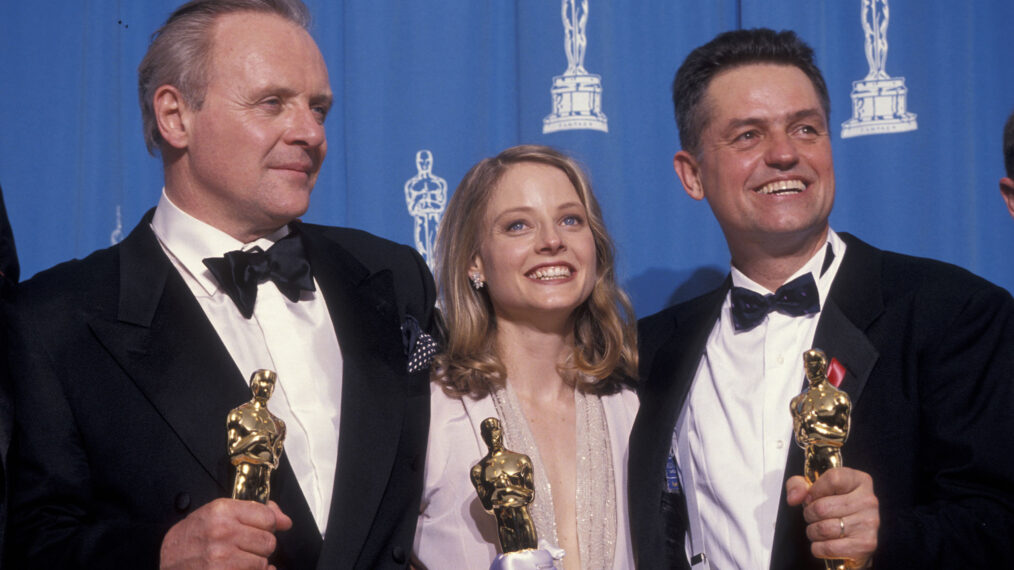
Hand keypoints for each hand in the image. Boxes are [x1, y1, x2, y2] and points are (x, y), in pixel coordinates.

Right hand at [160, 498, 292, 569]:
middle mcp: (222, 532)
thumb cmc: (192, 540)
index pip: (268, 516)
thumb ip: (252, 512)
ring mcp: (222, 557)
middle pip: (269, 541)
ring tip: (235, 561)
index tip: (258, 529)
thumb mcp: (216, 515)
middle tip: (242, 548)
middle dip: (260, 547)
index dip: (266, 525)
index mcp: (221, 511)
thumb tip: (285, 521)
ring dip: (253, 564)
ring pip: (263, 562)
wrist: (167, 564)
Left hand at [786, 468, 878, 567]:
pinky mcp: (866, 544)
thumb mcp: (814, 489)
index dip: (815, 490)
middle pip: (822, 507)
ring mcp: (869, 523)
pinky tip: (825, 543)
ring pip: (823, 529)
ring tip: (819, 529)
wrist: (853, 537)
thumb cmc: (834, 509)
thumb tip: (794, 498)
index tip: (813, 497)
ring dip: (813, 532)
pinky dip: (819, 548)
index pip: (833, 479)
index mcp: (859, 481)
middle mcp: (868, 500)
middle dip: (809, 515)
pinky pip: (829, 548)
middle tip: (814, 517)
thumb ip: (798, 485)